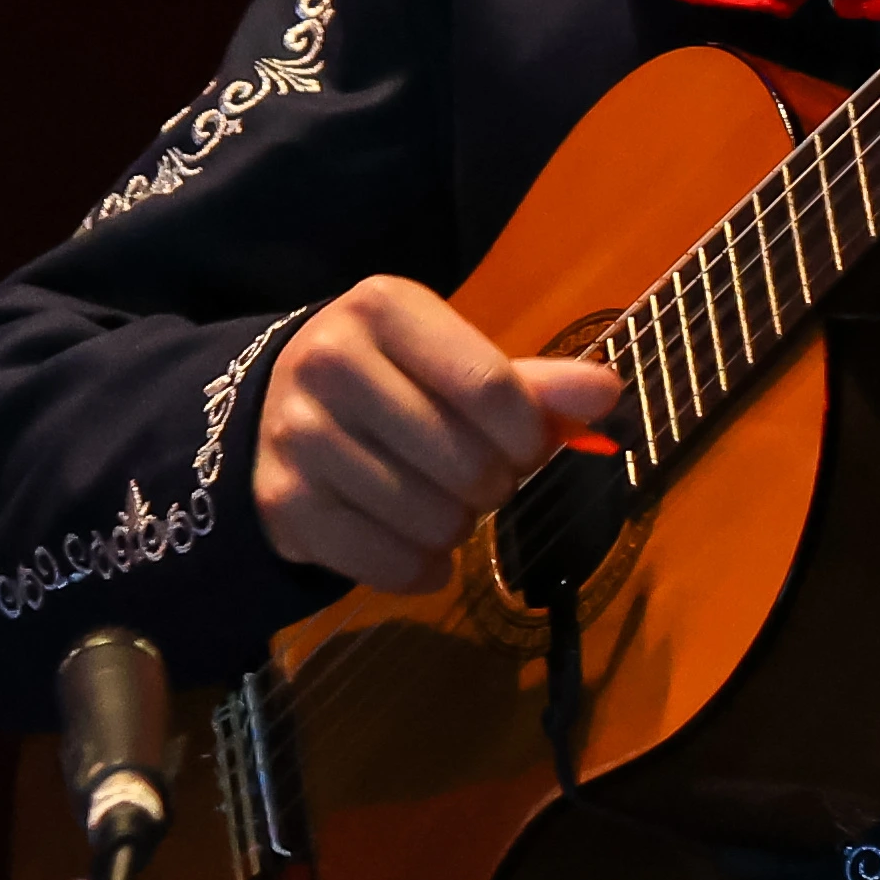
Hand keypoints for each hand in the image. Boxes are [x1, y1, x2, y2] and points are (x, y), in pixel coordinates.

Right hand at [254, 277, 625, 591]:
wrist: (272, 409)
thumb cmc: (391, 381)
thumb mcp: (454, 361)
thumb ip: (531, 383)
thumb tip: (606, 392)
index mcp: (383, 309)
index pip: (491, 387)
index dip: (529, 436)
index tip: (528, 447)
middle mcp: (330, 363)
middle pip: (467, 462)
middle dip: (495, 484)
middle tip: (477, 476)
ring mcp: (299, 435)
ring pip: (433, 520)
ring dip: (458, 528)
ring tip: (439, 501)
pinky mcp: (283, 503)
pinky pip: (389, 565)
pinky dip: (422, 570)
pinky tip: (419, 549)